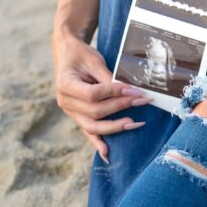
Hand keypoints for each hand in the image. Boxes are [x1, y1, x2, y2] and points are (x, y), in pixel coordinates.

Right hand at [53, 29, 152, 161]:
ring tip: (134, 123)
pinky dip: (97, 142)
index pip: (92, 94)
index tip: (133, 88)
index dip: (114, 93)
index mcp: (65, 84)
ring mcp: (70, 111)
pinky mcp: (76, 116)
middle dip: (120, 107)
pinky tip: (107, 153)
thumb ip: (108, 77)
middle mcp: (64, 101)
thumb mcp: (94, 60)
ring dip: (115, 126)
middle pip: (94, 112)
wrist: (66, 53)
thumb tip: (129, 90)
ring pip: (92, 126)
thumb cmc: (81, 54)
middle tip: (141, 100)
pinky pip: (87, 131)